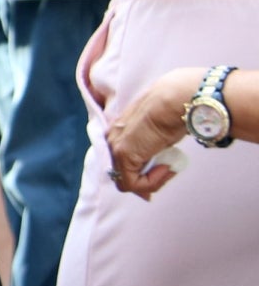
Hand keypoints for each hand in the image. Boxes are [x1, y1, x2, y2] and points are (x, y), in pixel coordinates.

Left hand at [106, 65, 200, 198]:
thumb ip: (153, 151)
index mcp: (118, 131)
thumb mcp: (159, 135)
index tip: (159, 174)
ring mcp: (114, 147)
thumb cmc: (174, 113)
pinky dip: (151, 182)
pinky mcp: (123, 154)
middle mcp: (111, 139)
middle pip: (122, 174)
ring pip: (127, 181)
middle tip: (167, 172)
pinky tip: (165, 168)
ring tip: (169, 167)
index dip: (140, 174)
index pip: (121, 162)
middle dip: (146, 180)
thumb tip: (158, 170)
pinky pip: (132, 183)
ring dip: (152, 181)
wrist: (174, 102)